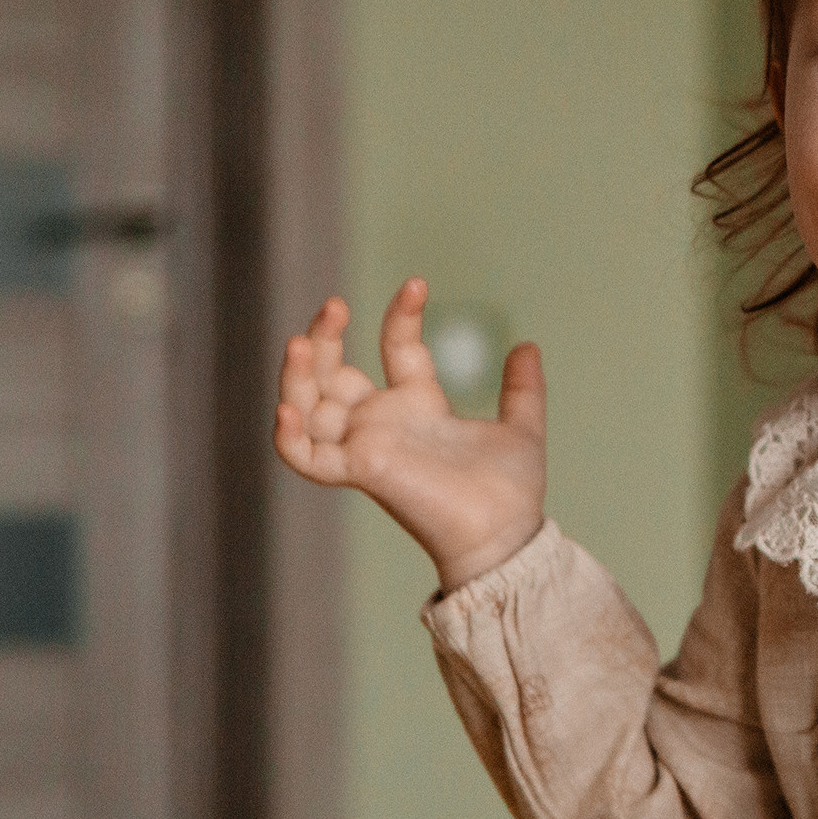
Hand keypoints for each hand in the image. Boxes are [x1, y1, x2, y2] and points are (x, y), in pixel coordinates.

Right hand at [274, 278, 546, 590]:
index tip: (417, 283)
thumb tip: (527, 345)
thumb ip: (522, 390)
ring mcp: (368, 446)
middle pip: (333, 374)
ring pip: (309, 408)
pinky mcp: (362, 471)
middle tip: (334, 306)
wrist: (508, 534)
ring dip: (297, 376)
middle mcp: (386, 424)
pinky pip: (309, 458)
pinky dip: (291, 438)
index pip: (396, 348)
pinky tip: (290, 409)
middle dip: (326, 339)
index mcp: (419, 407)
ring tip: (300, 342)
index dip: (401, 315)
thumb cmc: (510, 493)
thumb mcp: (521, 430)